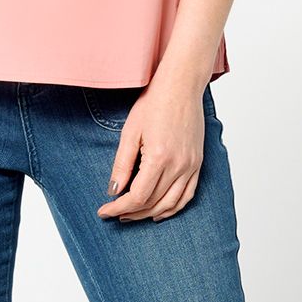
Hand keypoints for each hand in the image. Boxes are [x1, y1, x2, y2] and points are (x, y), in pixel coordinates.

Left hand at [98, 81, 205, 223]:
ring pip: (171, 204)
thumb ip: (122, 165)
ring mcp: (191, 166)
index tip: (104, 211)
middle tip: (114, 213)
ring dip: (150, 214)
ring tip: (132, 214)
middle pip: (153, 203)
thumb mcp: (130, 133)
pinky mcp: (198, 163)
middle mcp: (179, 165)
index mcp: (159, 157)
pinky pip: (187, 195)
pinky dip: (173, 208)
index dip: (119, 207)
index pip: (138, 196)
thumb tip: (113, 191)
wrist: (181, 86)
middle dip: (131, 212)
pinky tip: (158, 211)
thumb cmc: (154, 103)